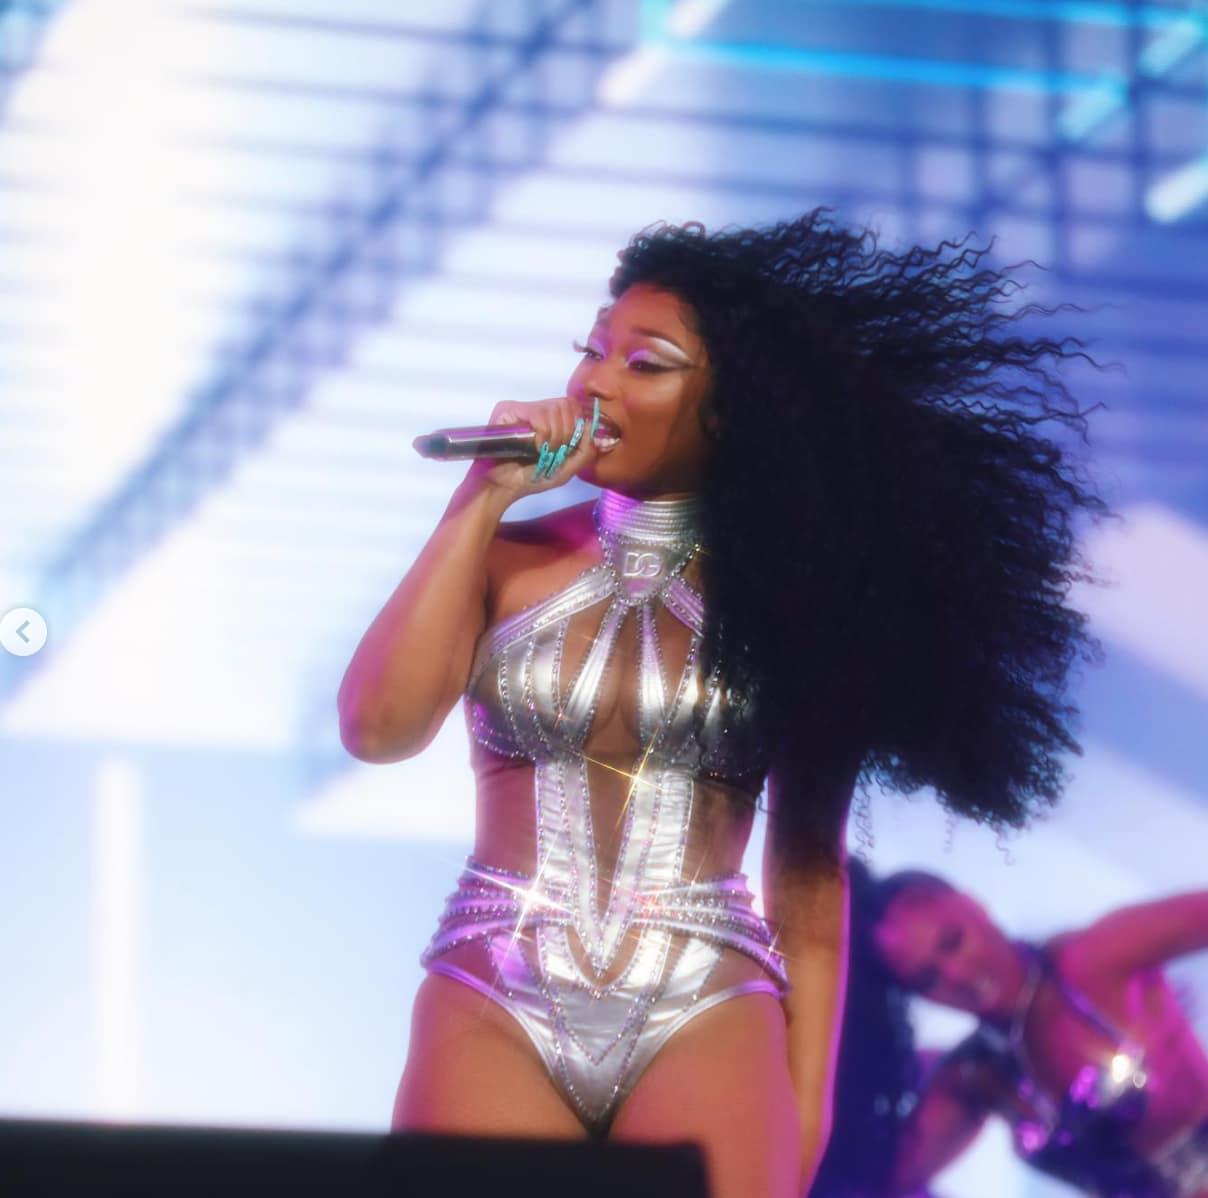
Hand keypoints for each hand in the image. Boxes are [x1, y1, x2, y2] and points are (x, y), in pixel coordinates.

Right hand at [465, 395, 598, 500]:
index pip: (574, 406)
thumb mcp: (566, 470)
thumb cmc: (530, 478)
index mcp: (550, 419)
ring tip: (539, 452)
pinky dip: (541, 434)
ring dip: (553, 437)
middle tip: (552, 452)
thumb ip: (584, 451)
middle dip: (566, 434)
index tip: (566, 447)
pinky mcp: (507, 410)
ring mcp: (521, 408)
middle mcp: (535, 409)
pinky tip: (531, 447)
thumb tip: (593, 430)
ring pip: (554, 409)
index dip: (576, 426)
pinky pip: (538, 413)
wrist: (501, 488)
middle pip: (566, 405)